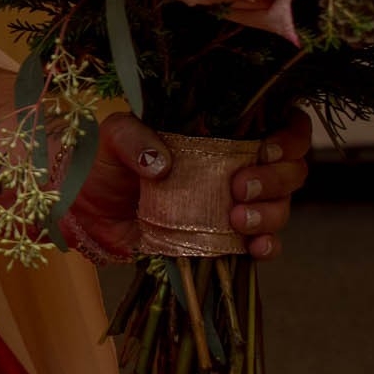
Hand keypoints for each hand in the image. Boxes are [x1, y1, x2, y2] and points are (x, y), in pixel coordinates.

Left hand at [64, 107, 311, 260]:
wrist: (82, 211)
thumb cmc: (101, 162)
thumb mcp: (110, 137)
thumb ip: (132, 137)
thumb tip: (162, 163)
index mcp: (221, 132)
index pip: (281, 125)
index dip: (290, 137)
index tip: (267, 149)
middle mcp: (237, 165)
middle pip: (291, 169)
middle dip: (277, 180)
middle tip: (240, 187)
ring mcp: (234, 203)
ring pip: (281, 206)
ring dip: (270, 214)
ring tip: (236, 218)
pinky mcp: (223, 237)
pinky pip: (262, 243)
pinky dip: (267, 246)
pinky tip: (254, 248)